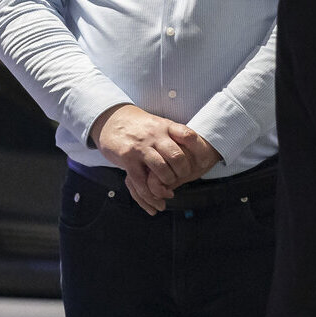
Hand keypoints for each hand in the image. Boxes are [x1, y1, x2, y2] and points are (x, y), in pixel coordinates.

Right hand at [92, 104, 220, 214]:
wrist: (111, 120)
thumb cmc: (139, 126)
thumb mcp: (159, 124)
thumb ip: (174, 135)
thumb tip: (198, 148)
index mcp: (166, 126)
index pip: (188, 136)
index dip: (199, 150)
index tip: (204, 161)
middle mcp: (154, 135)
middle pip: (176, 156)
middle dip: (183, 171)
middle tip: (183, 177)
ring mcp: (140, 147)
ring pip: (161, 169)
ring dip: (168, 182)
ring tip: (169, 187)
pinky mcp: (127, 158)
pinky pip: (141, 180)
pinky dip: (151, 193)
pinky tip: (157, 197)